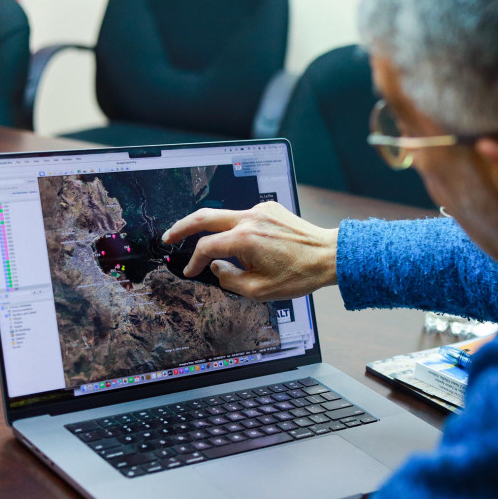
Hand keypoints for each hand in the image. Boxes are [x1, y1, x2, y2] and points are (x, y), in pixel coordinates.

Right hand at [162, 201, 338, 301]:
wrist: (329, 255)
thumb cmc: (299, 275)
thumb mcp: (259, 290)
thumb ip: (229, 280)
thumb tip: (215, 267)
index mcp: (245, 239)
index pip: (206, 247)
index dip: (193, 261)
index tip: (190, 272)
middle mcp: (250, 219)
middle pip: (205, 217)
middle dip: (182, 227)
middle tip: (168, 237)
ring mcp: (261, 210)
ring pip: (226, 217)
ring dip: (214, 231)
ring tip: (215, 251)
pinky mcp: (270, 208)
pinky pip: (245, 217)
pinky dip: (236, 229)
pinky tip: (245, 246)